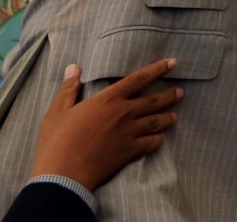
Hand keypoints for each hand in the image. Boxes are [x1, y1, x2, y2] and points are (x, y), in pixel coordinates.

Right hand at [30, 59, 182, 190]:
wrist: (63, 174)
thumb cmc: (57, 141)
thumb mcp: (57, 111)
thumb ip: (69, 88)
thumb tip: (74, 67)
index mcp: (108, 99)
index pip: (139, 79)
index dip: (158, 69)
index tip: (173, 62)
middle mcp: (124, 113)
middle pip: (154, 100)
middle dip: (169, 95)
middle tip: (180, 92)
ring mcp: (130, 132)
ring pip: (157, 121)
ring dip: (168, 117)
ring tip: (174, 115)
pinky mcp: (131, 151)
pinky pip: (152, 143)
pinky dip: (158, 140)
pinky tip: (160, 139)